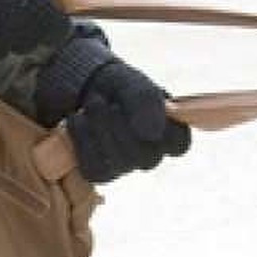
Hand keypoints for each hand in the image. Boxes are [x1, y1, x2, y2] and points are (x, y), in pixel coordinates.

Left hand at [35, 38, 190, 183]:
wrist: (86, 90)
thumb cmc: (119, 88)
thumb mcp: (133, 84)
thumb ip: (146, 101)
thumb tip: (152, 133)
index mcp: (169, 133)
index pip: (178, 145)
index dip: (161, 130)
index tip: (141, 106)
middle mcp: (150, 155)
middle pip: (147, 158)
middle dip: (122, 126)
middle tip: (108, 102)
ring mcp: (125, 167)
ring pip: (120, 165)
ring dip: (102, 131)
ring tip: (92, 104)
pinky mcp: (100, 172)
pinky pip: (94, 169)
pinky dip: (82, 140)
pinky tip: (77, 119)